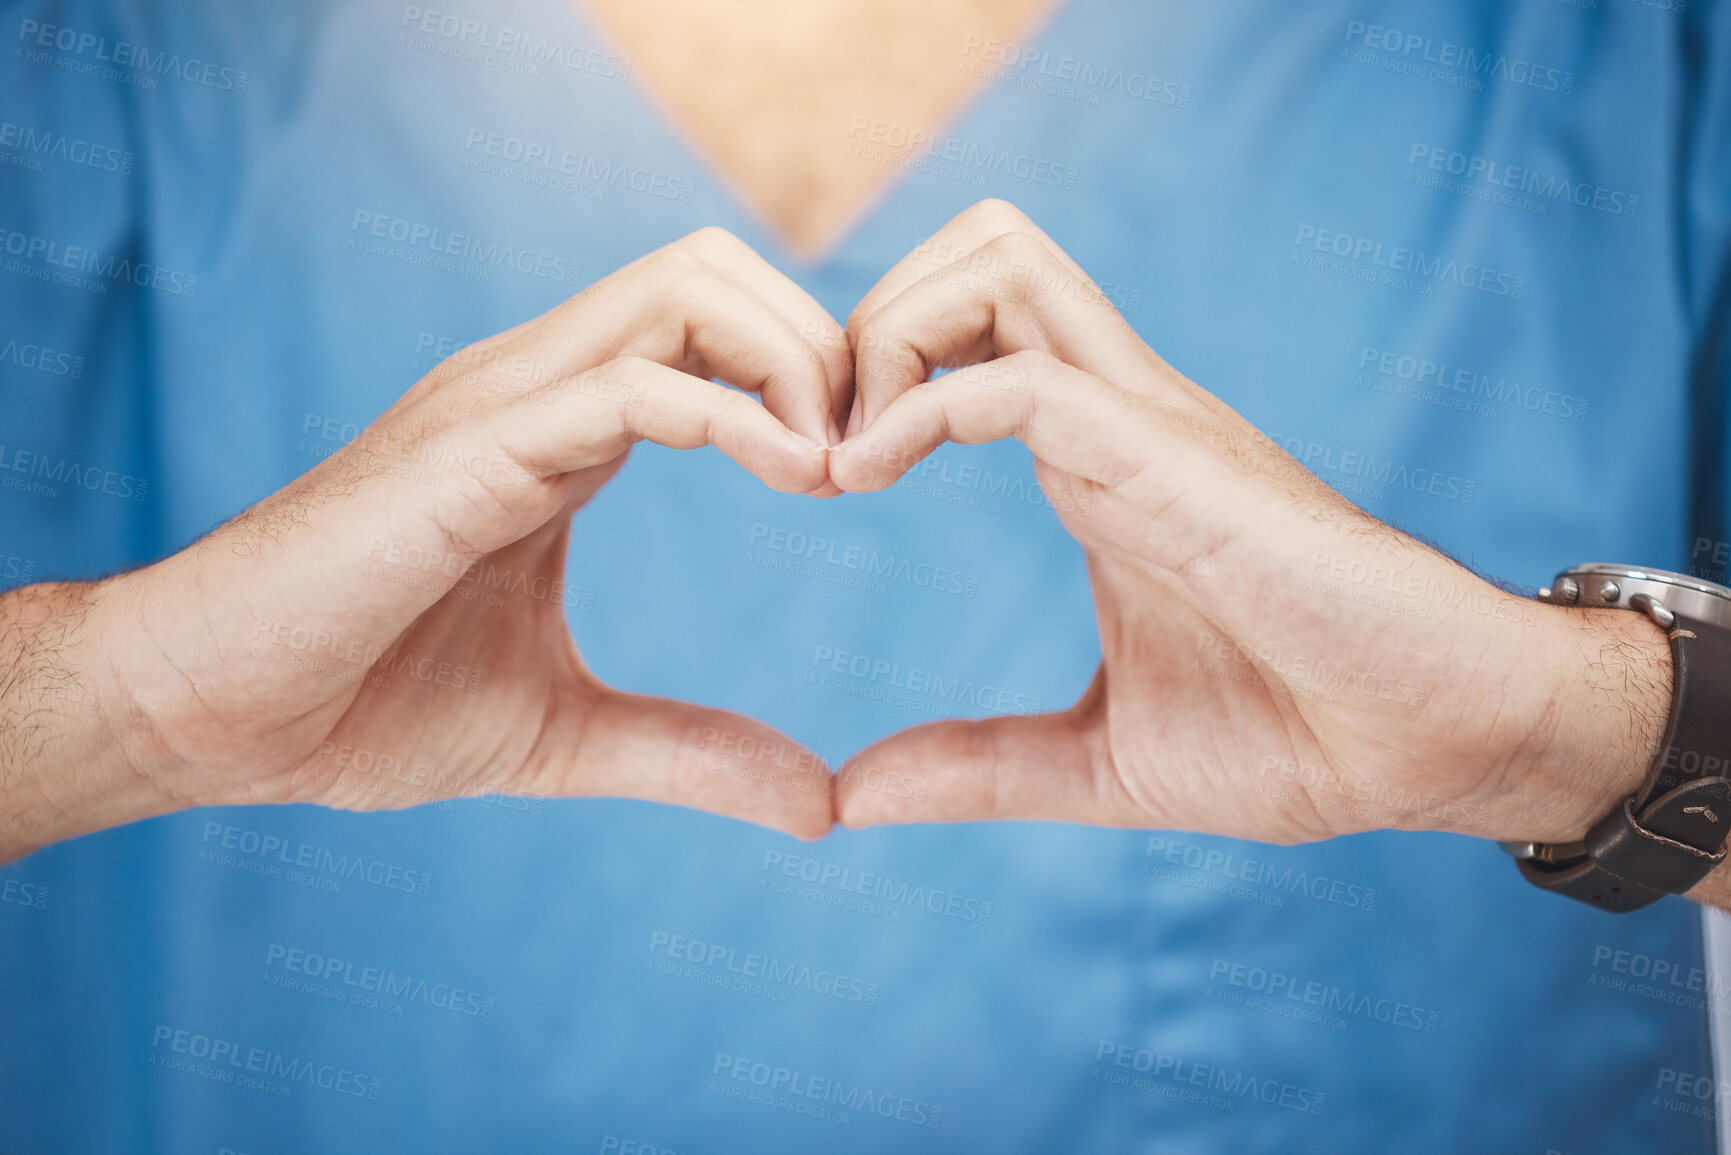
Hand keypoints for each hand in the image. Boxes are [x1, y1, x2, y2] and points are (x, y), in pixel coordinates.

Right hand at [3, 228, 848, 860]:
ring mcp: (502, 403)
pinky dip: (738, 416)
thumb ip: (691, 755)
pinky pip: (633, 384)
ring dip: (795, 361)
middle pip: (716, 268)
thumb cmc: (361, 705)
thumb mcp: (566, 735)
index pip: (715, 325)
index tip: (862, 479)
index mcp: (564, 428)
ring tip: (837, 469)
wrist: (211, 715)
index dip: (811, 380)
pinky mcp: (471, 450)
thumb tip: (819, 806)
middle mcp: (539, 387)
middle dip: (822, 343)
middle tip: (869, 461)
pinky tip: (796, 478)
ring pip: (686, 288)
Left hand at [828, 200, 1672, 846]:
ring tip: (842, 458)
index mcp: (1097, 462)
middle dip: (867, 318)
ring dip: (889, 335)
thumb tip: (850, 800)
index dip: (867, 377)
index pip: (970, 332)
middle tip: (811, 444)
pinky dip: (923, 406)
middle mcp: (1119, 416)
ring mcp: (1150, 425)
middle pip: (979, 249)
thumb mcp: (1097, 760)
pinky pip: (1027, 377)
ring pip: (1000, 263)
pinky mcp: (1175, 461)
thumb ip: (976, 768)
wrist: (1434, 747)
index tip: (809, 480)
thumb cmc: (1299, 736)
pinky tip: (867, 479)